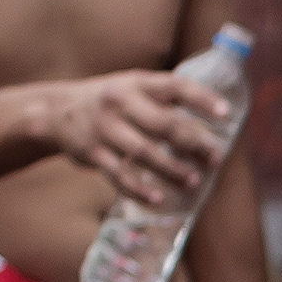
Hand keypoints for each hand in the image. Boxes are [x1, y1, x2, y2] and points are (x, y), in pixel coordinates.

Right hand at [45, 70, 231, 207]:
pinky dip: (139, 188)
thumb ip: (162, 99)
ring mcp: (104, 128)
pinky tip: (157, 198)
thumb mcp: (132, 88)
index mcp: (136, 83)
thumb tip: (211, 120)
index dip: (202, 99)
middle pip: (163, 124)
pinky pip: (118, 174)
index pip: (175, 86)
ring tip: (193, 181)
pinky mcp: (92, 152)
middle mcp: (120, 102)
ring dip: (171, 169)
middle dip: (193, 143)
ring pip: (143, 152)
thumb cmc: (109, 102)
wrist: (55, 111)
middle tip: (215, 158)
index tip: (226, 114)